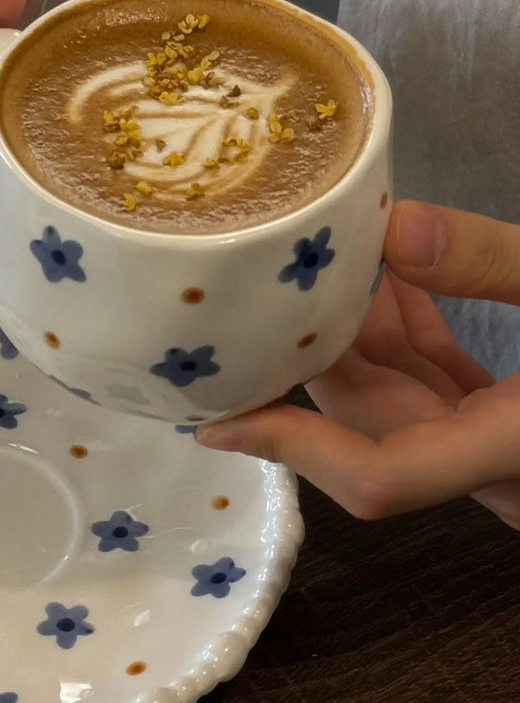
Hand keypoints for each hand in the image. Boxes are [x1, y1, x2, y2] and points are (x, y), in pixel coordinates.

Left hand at [197, 201, 519, 528]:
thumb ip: (498, 263)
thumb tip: (396, 226)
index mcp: (510, 452)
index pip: (376, 476)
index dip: (289, 449)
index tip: (211, 425)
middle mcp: (491, 460)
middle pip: (363, 418)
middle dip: (306, 351)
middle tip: (245, 292)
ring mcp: (497, 438)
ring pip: (394, 391)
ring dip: (350, 325)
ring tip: (307, 258)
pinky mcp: (508, 413)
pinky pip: (433, 377)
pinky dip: (400, 328)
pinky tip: (380, 268)